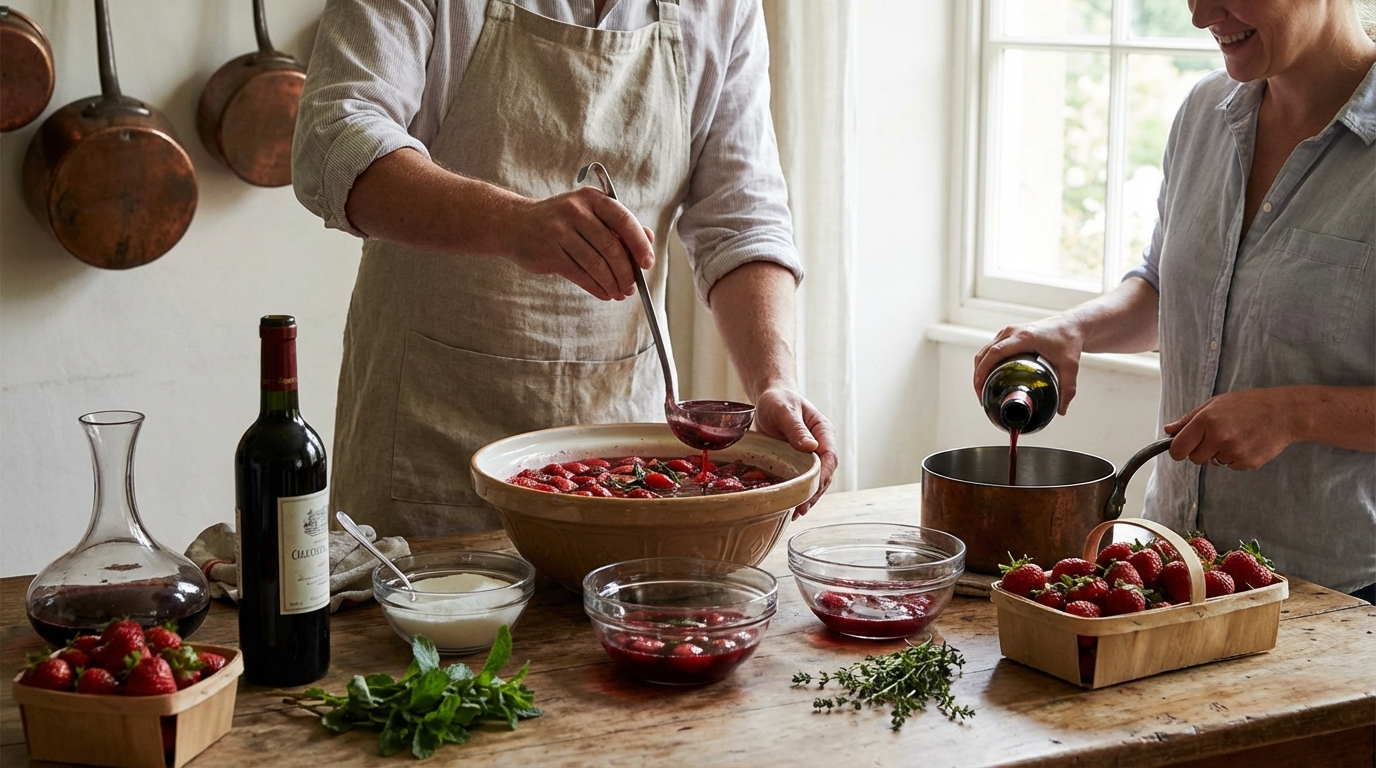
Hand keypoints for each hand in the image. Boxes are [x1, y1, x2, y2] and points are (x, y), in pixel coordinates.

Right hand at [505, 187, 654, 300]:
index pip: (624, 220)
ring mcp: (560, 232)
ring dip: (612, 284)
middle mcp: (576, 211)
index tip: (647, 263)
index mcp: (592, 198)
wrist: (515, 224)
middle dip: (626, 272)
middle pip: (611, 247)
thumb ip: (618, 225)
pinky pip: (580, 275)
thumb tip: (649, 239)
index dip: (639, 244)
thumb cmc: (561, 220)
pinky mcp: (549, 253)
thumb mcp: (589, 213)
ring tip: (619, 293)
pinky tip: (604, 293)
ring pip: (596, 265)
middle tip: (632, 286)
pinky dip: (596, 288)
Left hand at [752, 388, 837, 519]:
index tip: (812, 490)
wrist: (770, 399)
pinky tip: (791, 508)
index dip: (823, 475)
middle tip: (801, 508)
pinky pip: (802, 481)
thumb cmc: (778, 401)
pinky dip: (798, 494)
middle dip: (815, 492)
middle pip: (825, 474)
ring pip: (815, 481)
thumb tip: (811, 447)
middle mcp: (820, 446)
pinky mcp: (798, 464)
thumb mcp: (784, 411)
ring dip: (808, 497)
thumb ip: (796, 428)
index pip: (830, 457)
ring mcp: (810, 457)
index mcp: (823, 432)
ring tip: (796, 513)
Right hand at [972, 317, 1084, 414]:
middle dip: (978, 377)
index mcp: (1023, 337)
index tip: (981, 390)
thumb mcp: (1070, 365)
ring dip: (980, 371)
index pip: (994, 354)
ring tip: (984, 390)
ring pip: (984, 352)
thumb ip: (1067, 389)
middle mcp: (1012, 332)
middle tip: (982, 397)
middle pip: (984, 354)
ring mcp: (1008, 333)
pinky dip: (985, 364)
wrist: (1071, 325)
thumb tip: (1061, 411)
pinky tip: (989, 378)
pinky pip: (990, 350)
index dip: (983, 372)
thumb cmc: (1069, 339)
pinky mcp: (1008, 335)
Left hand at [1164, 389, 1296, 470]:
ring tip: (1236, 436)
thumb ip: (1189, 419)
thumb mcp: (1215, 404)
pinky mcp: (1247, 463)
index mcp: (1206, 420)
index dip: (1177, 450)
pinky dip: (1236, 458)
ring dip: (1219, 454)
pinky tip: (1247, 443)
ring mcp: (1234, 452)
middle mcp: (1218, 437)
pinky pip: (1231, 466)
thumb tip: (1169, 431)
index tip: (1181, 449)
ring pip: (1213, 463)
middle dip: (1201, 451)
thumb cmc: (1249, 405)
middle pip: (1194, 458)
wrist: (1284, 413)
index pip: (1178, 448)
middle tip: (1216, 437)